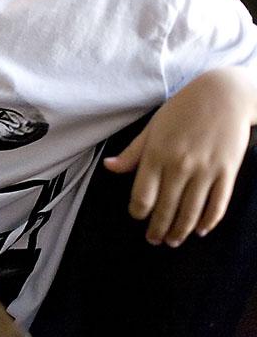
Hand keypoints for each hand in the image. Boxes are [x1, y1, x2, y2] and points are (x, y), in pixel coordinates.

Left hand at [104, 67, 256, 246]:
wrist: (223, 95)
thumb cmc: (182, 110)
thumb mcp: (152, 128)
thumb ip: (133, 153)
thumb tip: (110, 167)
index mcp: (157, 154)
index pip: (142, 194)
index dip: (138, 211)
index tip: (137, 217)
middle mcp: (179, 165)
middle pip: (165, 208)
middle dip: (157, 229)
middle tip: (153, 240)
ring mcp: (205, 170)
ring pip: (191, 211)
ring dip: (181, 231)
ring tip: (173, 241)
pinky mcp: (227, 172)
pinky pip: (217, 204)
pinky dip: (209, 221)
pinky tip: (201, 230)